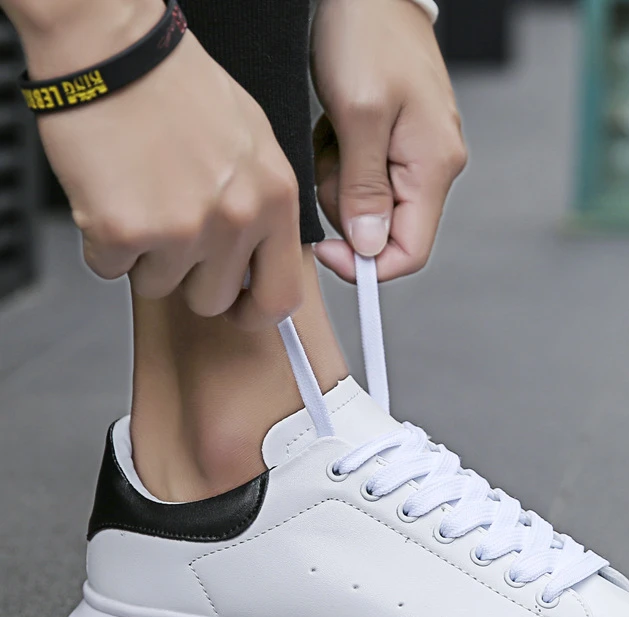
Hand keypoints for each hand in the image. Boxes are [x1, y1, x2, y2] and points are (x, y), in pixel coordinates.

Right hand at [25, 1, 302, 327]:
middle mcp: (235, 218)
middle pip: (212, 300)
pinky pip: (110, 269)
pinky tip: (112, 196)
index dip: (255, 313)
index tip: (239, 311)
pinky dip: (104, 242)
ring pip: (158, 286)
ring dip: (145, 256)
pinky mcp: (124, 231)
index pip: (281, 295)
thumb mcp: (254, 144)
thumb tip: (263, 257)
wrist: (113, 49)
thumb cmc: (179, 87)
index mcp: (274, 198)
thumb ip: (264, 206)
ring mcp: (182, 228)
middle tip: (174, 234)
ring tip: (142, 197)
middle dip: (188, 278)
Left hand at [311, 0, 466, 281]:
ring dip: (339, 181)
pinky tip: (340, 128)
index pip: (411, 252)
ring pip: (369, 206)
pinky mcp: (399, 145)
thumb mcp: (358, 114)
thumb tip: (368, 247)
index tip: (328, 249)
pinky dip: (341, 162)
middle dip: (346, 207)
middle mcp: (434, 167)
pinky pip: (364, 178)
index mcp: (434, 165)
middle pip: (385, 230)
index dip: (367, 264)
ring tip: (336, 133)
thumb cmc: (367, 34)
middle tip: (330, 160)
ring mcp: (417, 156)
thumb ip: (364, 189)